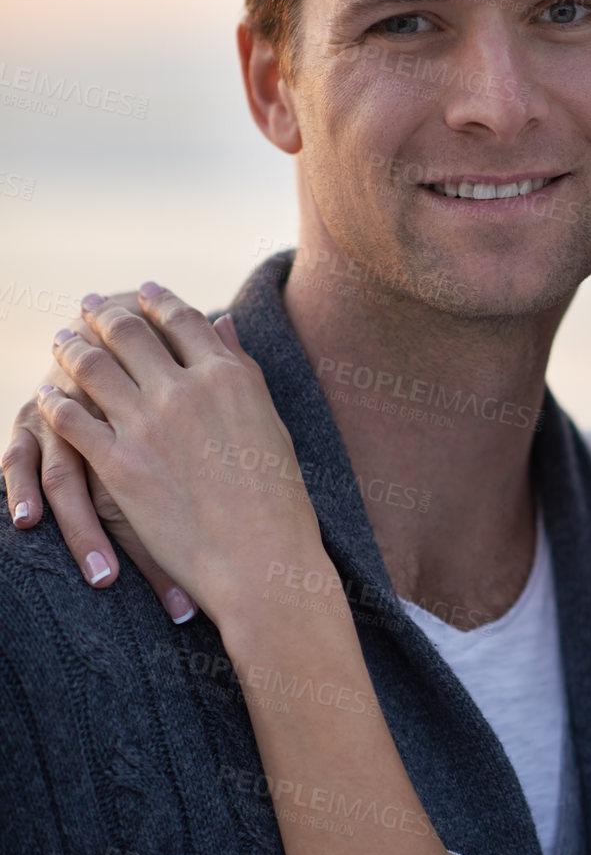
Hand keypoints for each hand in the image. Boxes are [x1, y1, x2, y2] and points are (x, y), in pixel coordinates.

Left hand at [34, 284, 324, 627]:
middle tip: (89, 305)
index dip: (157, 300)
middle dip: (104, 313)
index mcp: (229, 377)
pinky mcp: (118, 463)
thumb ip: (243, 370)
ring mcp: (148, 425)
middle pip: (130, 332)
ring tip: (62, 340)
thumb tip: (224, 322)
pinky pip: (71, 419)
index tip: (141, 291)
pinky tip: (48, 398)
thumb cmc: (278, 502)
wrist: (260, 563)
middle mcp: (185, 390)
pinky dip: (54, 402)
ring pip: (93, 366)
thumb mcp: (272, 424)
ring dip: (72, 347)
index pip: (183, 319)